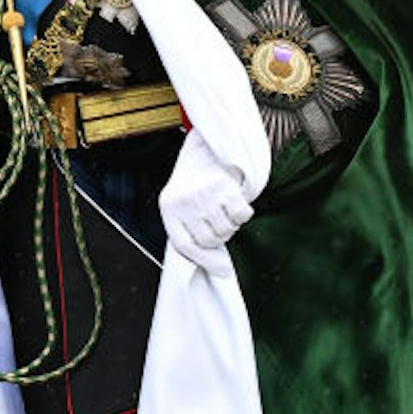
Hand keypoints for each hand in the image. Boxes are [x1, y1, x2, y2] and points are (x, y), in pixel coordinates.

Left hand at [158, 128, 252, 276]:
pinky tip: (237, 200)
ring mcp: (204, 194)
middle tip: (220, 220)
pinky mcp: (225, 186)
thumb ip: (193, 231)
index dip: (204, 260)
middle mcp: (184, 201)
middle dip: (220, 236)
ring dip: (232, 224)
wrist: (208, 143)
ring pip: (226, 230)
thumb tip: (221, 270)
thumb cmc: (196, 179)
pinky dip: (244, 213)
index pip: (185, 245)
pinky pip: (241, 215)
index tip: (221, 269)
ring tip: (225, 207)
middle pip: (209, 240)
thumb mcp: (184, 202)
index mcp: (169, 207)